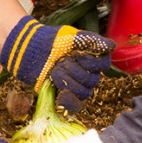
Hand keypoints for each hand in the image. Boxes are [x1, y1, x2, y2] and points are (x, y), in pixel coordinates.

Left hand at [0, 16, 114, 113]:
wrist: (30, 51)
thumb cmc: (51, 41)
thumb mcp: (70, 37)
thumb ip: (90, 40)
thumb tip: (111, 46)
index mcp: (92, 59)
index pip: (103, 65)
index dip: (90, 62)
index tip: (75, 54)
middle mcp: (87, 74)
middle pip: (92, 80)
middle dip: (74, 70)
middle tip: (60, 62)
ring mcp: (76, 86)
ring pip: (83, 92)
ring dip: (67, 81)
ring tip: (54, 71)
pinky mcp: (64, 96)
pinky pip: (74, 105)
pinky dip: (69, 102)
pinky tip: (61, 95)